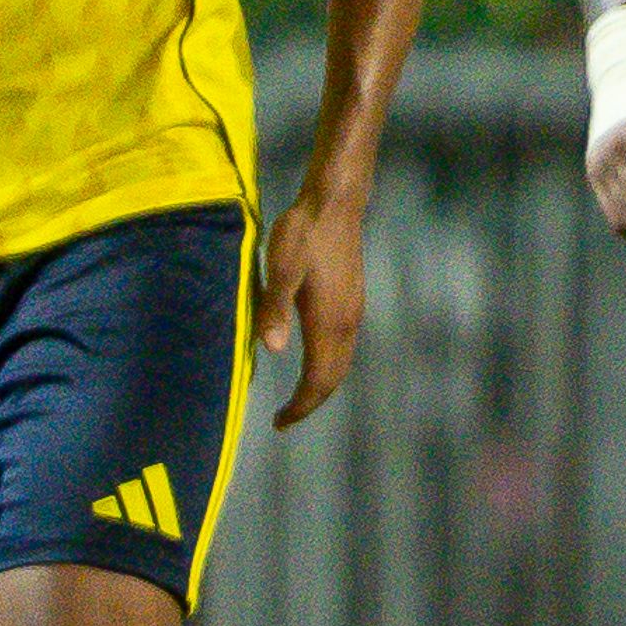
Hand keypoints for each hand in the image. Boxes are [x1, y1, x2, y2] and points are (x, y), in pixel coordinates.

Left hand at [258, 184, 368, 428]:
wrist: (336, 203)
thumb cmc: (304, 234)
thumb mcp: (281, 268)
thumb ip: (276, 309)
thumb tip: (272, 351)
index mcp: (329, 322)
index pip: (319, 379)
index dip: (301, 405)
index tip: (280, 422)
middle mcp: (347, 322)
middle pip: (334, 376)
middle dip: (311, 401)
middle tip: (285, 417)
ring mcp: (353, 310)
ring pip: (341, 362)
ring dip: (321, 383)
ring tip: (297, 395)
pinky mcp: (351, 299)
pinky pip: (343, 347)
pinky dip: (328, 365)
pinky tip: (312, 358)